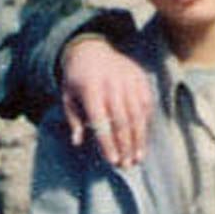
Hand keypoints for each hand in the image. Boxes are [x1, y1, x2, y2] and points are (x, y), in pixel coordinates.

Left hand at [60, 34, 152, 168]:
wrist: (91, 49)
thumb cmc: (77, 79)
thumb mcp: (67, 97)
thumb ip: (73, 120)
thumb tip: (77, 142)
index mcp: (90, 89)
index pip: (101, 121)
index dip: (108, 143)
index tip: (112, 161)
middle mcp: (111, 84)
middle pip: (122, 121)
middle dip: (125, 146)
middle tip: (127, 165)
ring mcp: (128, 79)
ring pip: (137, 114)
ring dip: (138, 139)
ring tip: (137, 158)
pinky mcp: (140, 78)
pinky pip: (147, 103)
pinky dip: (145, 122)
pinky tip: (143, 138)